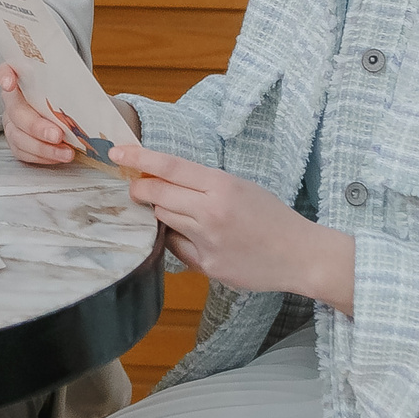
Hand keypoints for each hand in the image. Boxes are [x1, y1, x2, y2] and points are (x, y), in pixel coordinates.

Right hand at [0, 65, 141, 164]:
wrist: (66, 110)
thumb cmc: (66, 95)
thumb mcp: (70, 85)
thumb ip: (72, 86)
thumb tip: (95, 98)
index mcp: (23, 80)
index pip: (6, 71)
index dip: (4, 76)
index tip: (10, 84)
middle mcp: (13, 100)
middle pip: (16, 111)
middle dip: (37, 126)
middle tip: (57, 135)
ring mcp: (12, 122)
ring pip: (18, 136)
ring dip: (43, 147)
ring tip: (66, 153)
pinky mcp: (17, 141)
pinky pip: (23, 152)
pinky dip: (42, 157)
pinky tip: (58, 156)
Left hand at [109, 139, 356, 314]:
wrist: (301, 255)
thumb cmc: (272, 217)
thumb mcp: (241, 187)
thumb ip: (204, 183)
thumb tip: (162, 179)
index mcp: (222, 186)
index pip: (170, 166)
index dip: (139, 157)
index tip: (117, 151)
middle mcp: (211, 212)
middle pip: (156, 195)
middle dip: (140, 189)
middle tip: (136, 188)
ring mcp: (207, 241)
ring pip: (163, 220)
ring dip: (162, 214)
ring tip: (183, 214)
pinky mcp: (207, 266)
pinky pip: (176, 248)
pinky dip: (178, 240)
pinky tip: (196, 238)